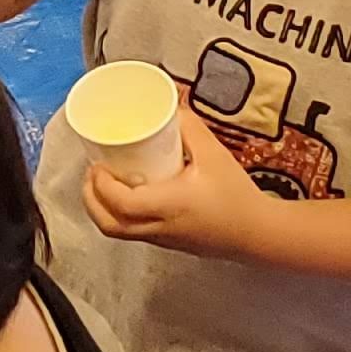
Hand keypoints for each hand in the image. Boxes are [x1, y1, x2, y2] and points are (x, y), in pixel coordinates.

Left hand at [82, 108, 271, 259]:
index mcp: (167, 206)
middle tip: (92, 173)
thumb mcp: (214, 154)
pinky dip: (120, 217)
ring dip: (103, 210)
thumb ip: (190, 127)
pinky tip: (129, 197)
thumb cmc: (237, 194)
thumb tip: (170, 106)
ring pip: (119, 232)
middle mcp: (159, 227)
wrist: (259, 233)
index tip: (96, 164)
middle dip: (91, 200)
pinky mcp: (170, 244)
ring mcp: (163, 240)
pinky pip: (134, 233)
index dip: (101, 185)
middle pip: (109, 224)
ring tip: (104, 184)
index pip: (120, 202)